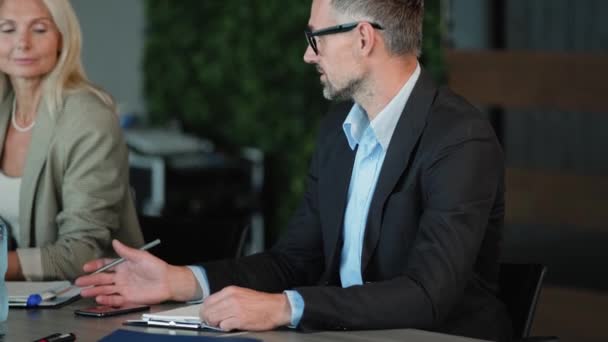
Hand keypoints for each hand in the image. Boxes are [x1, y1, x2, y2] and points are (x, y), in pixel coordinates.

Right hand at [75, 239, 197, 305]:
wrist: (168, 281)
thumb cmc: (157, 267)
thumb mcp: (141, 256)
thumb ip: (126, 251)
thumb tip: (115, 241)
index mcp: (123, 265)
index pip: (106, 265)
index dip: (95, 266)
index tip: (86, 267)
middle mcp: (122, 277)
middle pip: (102, 279)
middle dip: (90, 280)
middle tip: (79, 282)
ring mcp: (124, 288)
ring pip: (106, 289)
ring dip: (95, 291)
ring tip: (84, 292)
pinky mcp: (128, 298)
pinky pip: (115, 299)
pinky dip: (107, 300)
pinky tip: (99, 298)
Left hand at [201, 286, 290, 330]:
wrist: (276, 307)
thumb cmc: (260, 302)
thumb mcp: (241, 294)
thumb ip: (227, 298)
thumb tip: (214, 307)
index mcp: (230, 291)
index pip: (207, 301)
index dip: (205, 310)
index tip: (208, 315)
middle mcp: (231, 298)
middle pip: (208, 311)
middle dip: (208, 319)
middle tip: (214, 322)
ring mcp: (235, 309)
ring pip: (213, 318)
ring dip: (216, 324)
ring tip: (223, 324)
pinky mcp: (240, 320)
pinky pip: (223, 326)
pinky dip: (225, 328)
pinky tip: (231, 326)